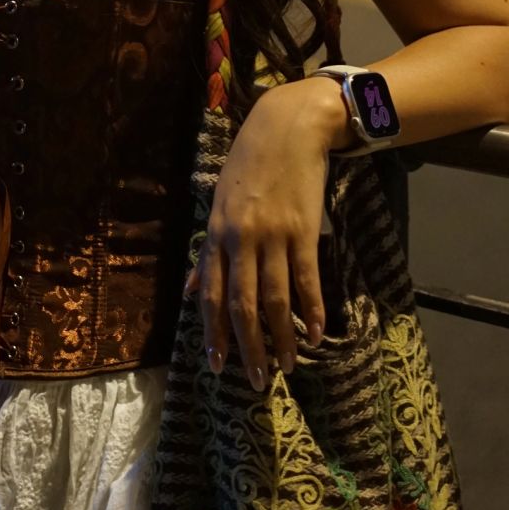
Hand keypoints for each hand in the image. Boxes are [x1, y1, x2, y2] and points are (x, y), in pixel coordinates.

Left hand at [184, 79, 346, 388]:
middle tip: (257, 382)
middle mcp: (240, 238)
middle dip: (248, 347)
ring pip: (274, 298)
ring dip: (282, 337)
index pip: (212, 295)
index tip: (217, 367)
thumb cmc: (249, 166)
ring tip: (288, 366)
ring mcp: (273, 235)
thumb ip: (208, 253)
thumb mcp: (219, 204)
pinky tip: (316, 333)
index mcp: (216, 234)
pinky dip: (311, 310)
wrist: (287, 127)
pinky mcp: (304, 229)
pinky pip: (308, 279)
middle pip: (241, 304)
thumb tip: (192, 293)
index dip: (213, 334)